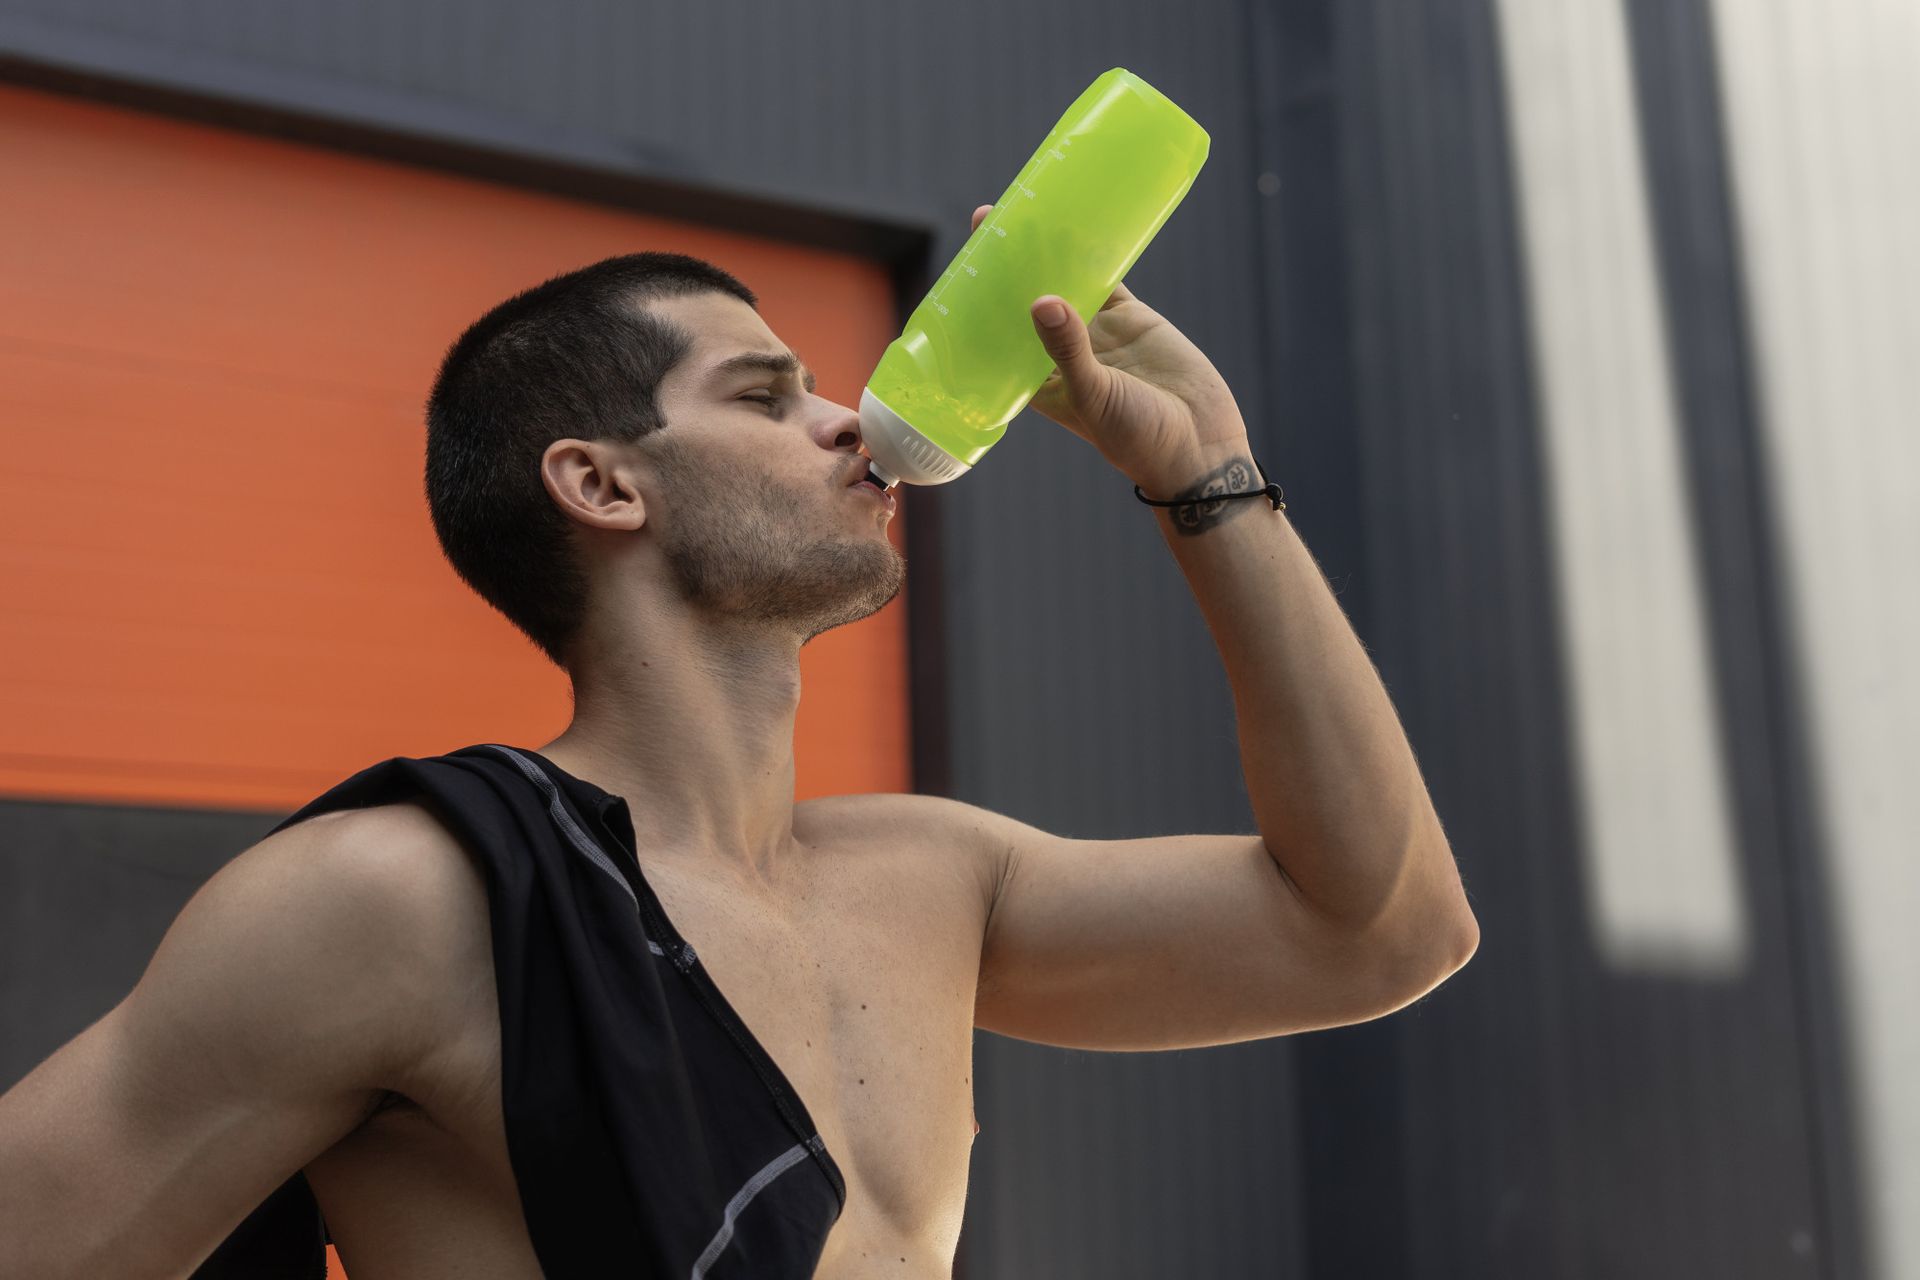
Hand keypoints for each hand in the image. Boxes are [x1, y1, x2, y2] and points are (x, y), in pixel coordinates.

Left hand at [970, 202, 1250, 491]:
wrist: (1200, 445)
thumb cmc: (1137, 438)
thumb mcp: (1095, 397)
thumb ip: (1068, 350)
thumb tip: (1041, 301)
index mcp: (1038, 383)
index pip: (997, 337)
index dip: (980, 306)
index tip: (961, 272)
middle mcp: (1061, 355)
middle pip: (1024, 302)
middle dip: (1007, 267)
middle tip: (984, 220)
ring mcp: (1096, 333)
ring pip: (1064, 282)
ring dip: (1046, 252)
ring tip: (1025, 211)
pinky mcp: (1130, 318)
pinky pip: (1105, 278)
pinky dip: (1093, 251)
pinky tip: (1076, 221)